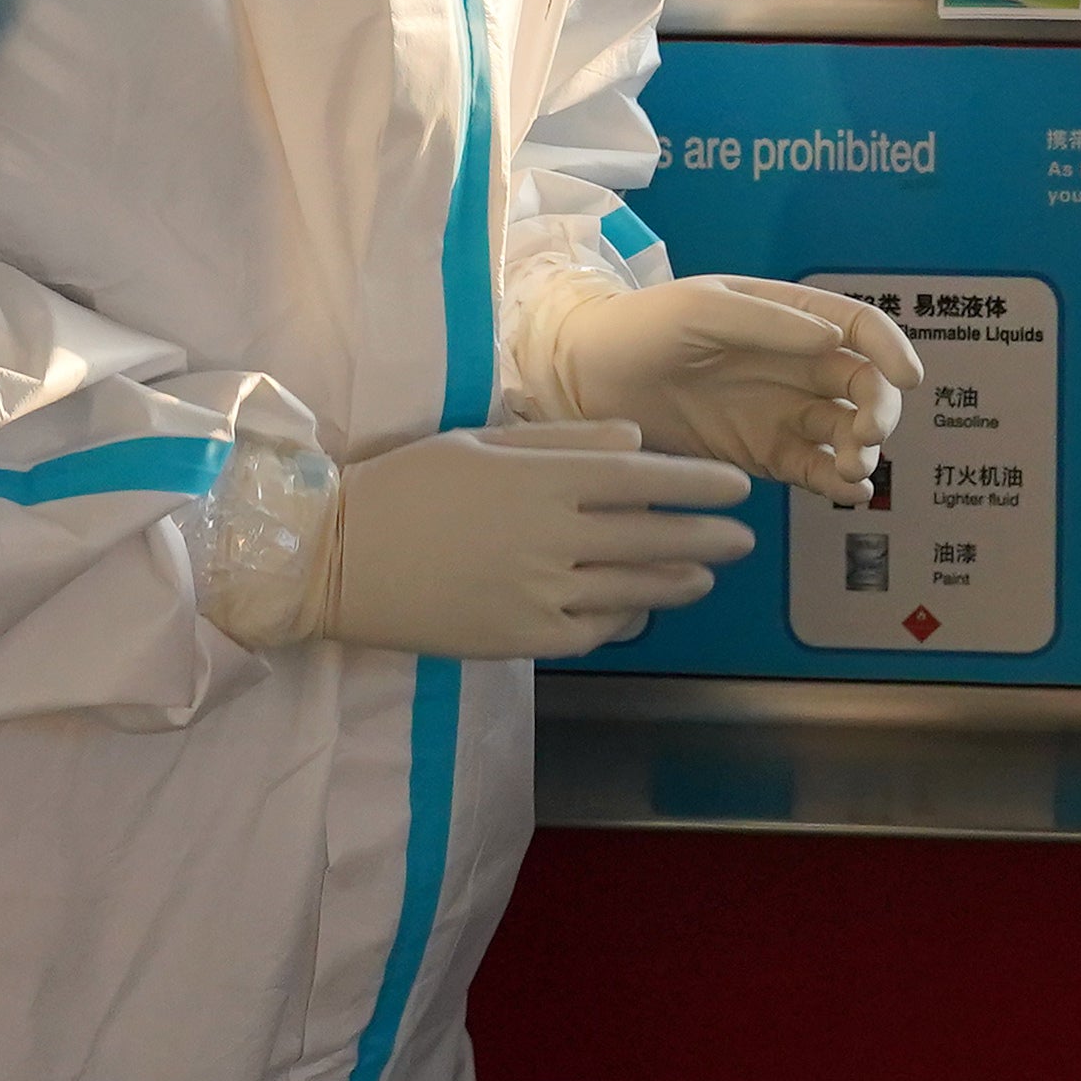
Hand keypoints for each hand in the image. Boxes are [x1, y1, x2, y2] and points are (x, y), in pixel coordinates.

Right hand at [310, 432, 755, 656]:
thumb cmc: (409, 484)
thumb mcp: (483, 442)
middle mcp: (553, 536)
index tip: (738, 488)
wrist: (336, 557)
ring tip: (706, 575)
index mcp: (544, 479)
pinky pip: (592, 630)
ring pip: (633, 591)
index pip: (647, 481)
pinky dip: (624, 620)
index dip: (700, 485)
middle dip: (709, 537)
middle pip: (655, 539)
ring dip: (679, 582)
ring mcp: (540, 593)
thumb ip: (564, 441)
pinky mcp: (522, 639)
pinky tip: (639, 612)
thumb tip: (636, 443)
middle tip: (744, 537)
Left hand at [523, 275, 926, 503]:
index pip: (860, 327)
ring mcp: (781, 412)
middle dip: (879, 411)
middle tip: (866, 437)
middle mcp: (795, 364)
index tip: (907, 380)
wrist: (583, 379)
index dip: (891, 350)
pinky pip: (813, 469)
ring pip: (846, 432)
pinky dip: (838, 482)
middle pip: (864, 385)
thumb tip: (835, 341)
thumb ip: (768, 324)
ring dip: (863, 450)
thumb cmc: (639, 327)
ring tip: (848, 468)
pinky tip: (844, 491)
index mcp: (788, 316)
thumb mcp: (701, 310)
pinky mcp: (761, 455)